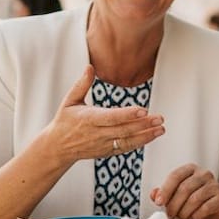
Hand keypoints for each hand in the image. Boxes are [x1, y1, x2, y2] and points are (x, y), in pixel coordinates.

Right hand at [43, 66, 165, 163]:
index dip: (127, 114)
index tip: (143, 110)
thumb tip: (90, 67)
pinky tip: (151, 136)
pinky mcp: (106, 151)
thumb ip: (82, 84)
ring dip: (146, 136)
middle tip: (159, 118)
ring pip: (127, 141)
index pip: (111, 117)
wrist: (58, 147)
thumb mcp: (69, 100)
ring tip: (161, 129)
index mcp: (88, 119)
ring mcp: (102, 144)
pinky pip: (125, 148)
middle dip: (143, 125)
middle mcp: (97, 133)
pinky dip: (139, 143)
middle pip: (123, 130)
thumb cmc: (64, 121)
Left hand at [150, 163, 218, 218]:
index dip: (165, 190)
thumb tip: (154, 194)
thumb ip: (163, 194)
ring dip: (184, 212)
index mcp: (190, 169)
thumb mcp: (175, 196)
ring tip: (181, 218)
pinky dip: (197, 215)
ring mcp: (214, 185)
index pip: (175, 176)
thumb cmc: (191, 202)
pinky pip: (206, 207)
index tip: (158, 202)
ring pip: (195, 199)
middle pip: (184, 188)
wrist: (212, 213)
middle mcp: (204, 174)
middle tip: (169, 215)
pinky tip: (193, 218)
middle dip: (174, 205)